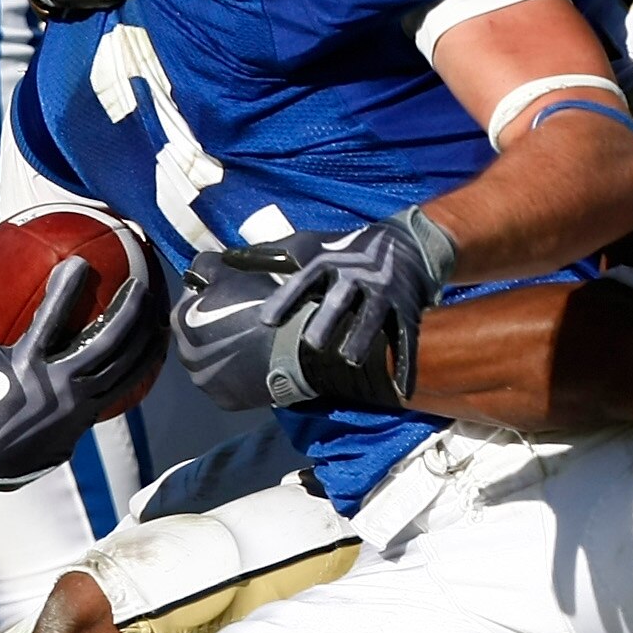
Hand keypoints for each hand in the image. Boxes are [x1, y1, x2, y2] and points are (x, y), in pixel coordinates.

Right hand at [0, 255, 161, 483]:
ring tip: (159, 309)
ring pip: (122, 363)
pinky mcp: (92, 412)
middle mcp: (58, 382)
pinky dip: (145, 361)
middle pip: (103, 342)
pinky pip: (126, 383)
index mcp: (26, 364)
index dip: (65, 290)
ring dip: (143, 335)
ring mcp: (79, 400)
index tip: (80, 262)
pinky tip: (157, 342)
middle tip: (140, 283)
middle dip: (126, 311)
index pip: (50, 321)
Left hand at [172, 210, 451, 413]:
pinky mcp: (407, 311)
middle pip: (341, 298)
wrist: (407, 243)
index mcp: (329, 262)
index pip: (304, 281)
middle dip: (328, 318)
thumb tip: (225, 257)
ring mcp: (384, 294)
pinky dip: (406, 365)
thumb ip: (269, 254)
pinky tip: (400, 389)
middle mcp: (357, 276)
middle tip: (311, 342)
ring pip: (374, 317)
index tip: (266, 321)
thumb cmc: (346, 248)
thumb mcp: (309, 244)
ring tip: (349, 360)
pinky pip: (406, 340)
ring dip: (363, 338)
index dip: (286, 300)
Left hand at [172, 242, 314, 411]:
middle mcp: (183, 354)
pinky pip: (228, 383)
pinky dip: (238, 374)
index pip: (190, 301)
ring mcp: (204, 381)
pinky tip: (256, 363)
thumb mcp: (232, 271)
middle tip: (246, 320)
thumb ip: (206, 264)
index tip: (234, 296)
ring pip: (212, 360)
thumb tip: (199, 267)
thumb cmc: (260, 305)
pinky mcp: (225, 400)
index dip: (213, 295)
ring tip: (253, 343)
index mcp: (180, 320)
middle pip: (198, 334)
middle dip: (216, 327)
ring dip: (226, 352)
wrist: (293, 349)